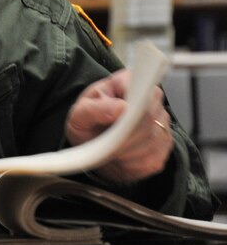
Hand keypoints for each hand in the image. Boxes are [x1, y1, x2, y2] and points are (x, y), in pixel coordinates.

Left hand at [65, 69, 173, 183]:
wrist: (95, 143)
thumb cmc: (88, 122)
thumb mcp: (79, 114)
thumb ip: (95, 108)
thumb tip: (121, 107)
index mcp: (127, 81)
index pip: (141, 90)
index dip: (131, 108)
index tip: (118, 117)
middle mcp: (151, 98)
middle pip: (148, 119)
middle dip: (124, 135)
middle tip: (106, 143)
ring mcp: (162, 121)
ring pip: (151, 141)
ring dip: (126, 151)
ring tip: (110, 150)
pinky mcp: (165, 145)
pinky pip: (153, 158)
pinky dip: (133, 163)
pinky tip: (121, 158)